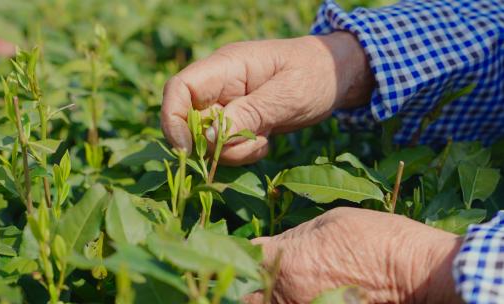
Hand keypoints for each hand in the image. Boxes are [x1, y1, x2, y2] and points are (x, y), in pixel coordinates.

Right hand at [161, 32, 373, 164]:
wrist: (336, 77)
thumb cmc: (315, 74)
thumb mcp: (287, 95)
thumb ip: (249, 114)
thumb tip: (209, 138)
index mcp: (226, 67)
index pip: (179, 89)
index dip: (173, 119)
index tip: (188, 150)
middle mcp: (220, 86)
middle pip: (190, 120)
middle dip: (212, 144)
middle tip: (249, 142)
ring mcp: (228, 104)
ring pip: (208, 139)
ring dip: (233, 150)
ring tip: (265, 137)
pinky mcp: (237, 121)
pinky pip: (226, 146)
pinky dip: (243, 151)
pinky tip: (267, 139)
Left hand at [244, 208, 463, 303]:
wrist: (416, 272)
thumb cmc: (376, 238)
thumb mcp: (331, 222)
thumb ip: (294, 236)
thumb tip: (273, 245)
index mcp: (287, 260)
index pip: (245, 258)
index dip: (241, 252)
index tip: (244, 250)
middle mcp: (288, 293)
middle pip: (246, 297)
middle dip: (248, 283)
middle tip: (255, 274)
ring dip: (266, 296)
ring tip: (279, 283)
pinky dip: (289, 301)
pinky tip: (300, 293)